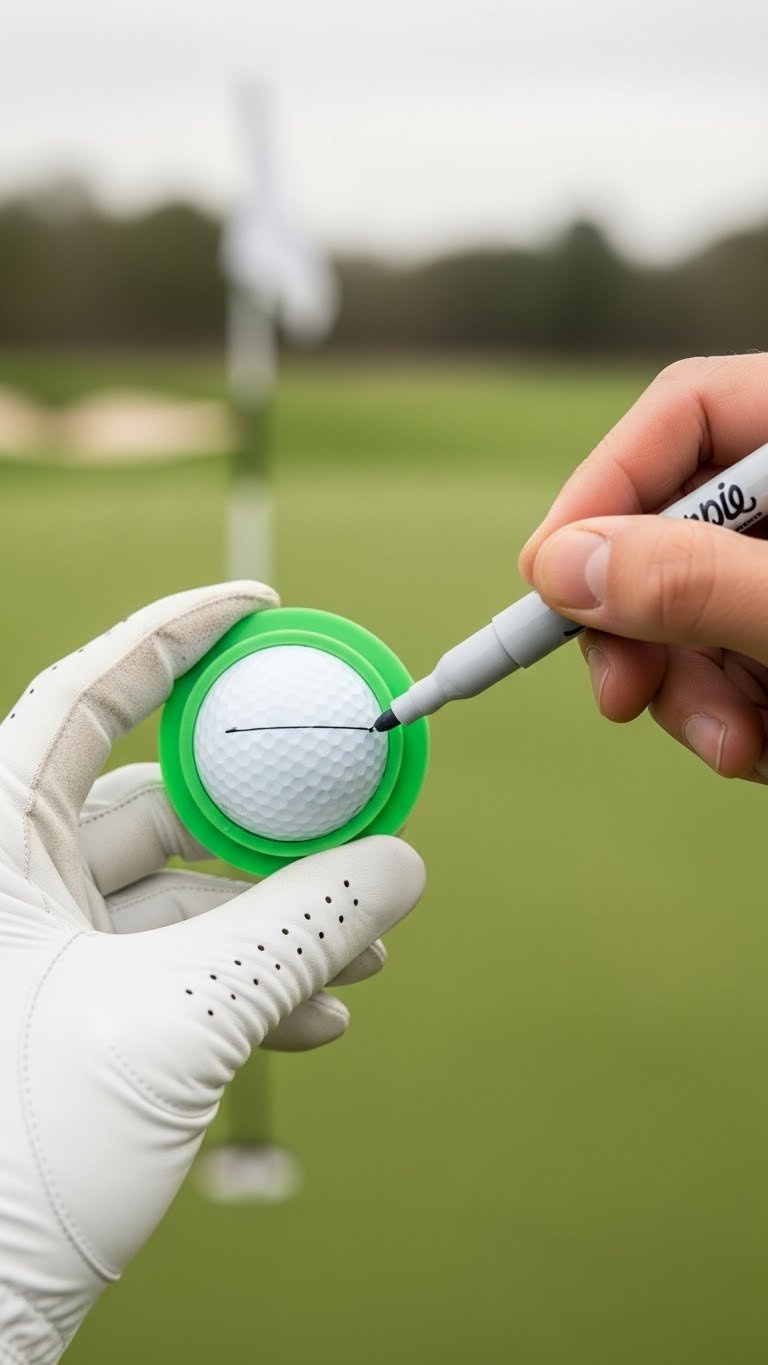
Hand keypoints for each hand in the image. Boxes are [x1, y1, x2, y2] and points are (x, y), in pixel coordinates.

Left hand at [0, 583, 424, 1362]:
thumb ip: (300, 930)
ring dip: (276, 919)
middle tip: (355, 825)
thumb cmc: (10, 1161)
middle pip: (159, 804)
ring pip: (176, 896)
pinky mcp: (68, 1016)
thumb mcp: (178, 1022)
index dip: (177, 637)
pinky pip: (170, 966)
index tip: (261, 610)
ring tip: (365, 955)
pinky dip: (246, 980)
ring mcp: (37, 951)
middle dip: (269, 824)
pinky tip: (317, 1019)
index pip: (89, 692)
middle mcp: (9, 880)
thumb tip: (400, 865)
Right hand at [519, 354, 767, 780]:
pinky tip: (763, 747)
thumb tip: (563, 566)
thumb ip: (696, 580)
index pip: (684, 412)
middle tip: (623, 694)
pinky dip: (728, 712)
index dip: (603, 488)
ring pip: (691, 608)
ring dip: (687, 693)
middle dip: (640, 625)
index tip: (551, 579)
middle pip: (671, 525)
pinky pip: (728, 658)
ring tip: (737, 747)